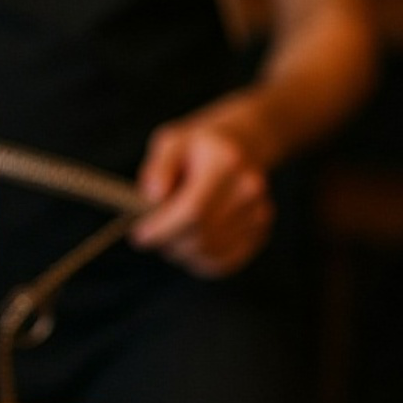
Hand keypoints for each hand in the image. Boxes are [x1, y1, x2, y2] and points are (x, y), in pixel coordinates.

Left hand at [130, 116, 273, 277]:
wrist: (245, 143)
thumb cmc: (200, 145)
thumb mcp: (172, 141)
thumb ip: (159, 167)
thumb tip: (151, 197)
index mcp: (226, 163)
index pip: (193, 209)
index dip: (163, 228)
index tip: (140, 234)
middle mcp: (248, 190)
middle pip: (202, 236)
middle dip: (169, 242)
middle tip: (150, 234)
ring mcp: (260, 212)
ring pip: (212, 253)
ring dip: (183, 253)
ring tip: (169, 234)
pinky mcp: (262, 230)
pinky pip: (226, 261)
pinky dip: (201, 260)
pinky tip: (188, 245)